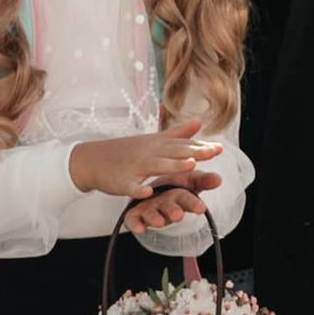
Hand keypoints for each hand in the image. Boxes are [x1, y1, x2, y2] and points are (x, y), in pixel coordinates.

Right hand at [68, 126, 219, 202]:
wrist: (92, 159)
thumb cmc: (126, 151)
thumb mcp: (154, 140)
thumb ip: (178, 133)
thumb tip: (200, 120)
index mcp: (158, 145)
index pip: (183, 145)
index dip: (201, 146)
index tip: (220, 148)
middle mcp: (149, 153)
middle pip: (174, 152)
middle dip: (195, 152)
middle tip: (214, 152)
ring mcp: (135, 167)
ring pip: (156, 166)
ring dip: (172, 165)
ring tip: (190, 166)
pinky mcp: (121, 181)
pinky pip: (130, 186)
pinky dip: (137, 190)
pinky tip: (146, 193)